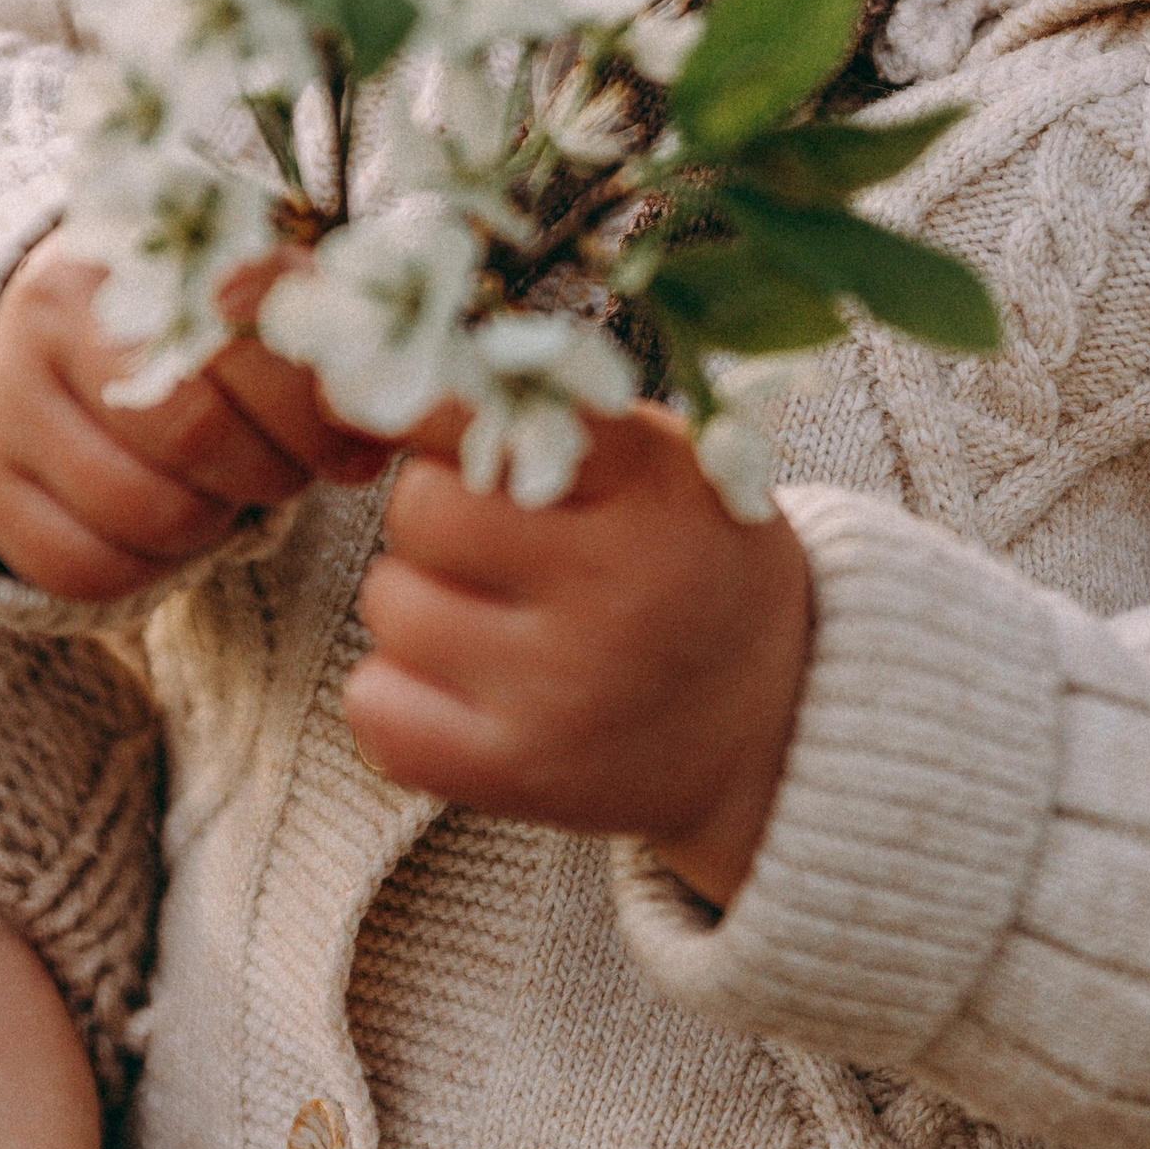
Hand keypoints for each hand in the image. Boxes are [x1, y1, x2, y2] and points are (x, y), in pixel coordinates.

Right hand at [0, 236, 389, 596]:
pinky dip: (148, 569)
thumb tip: (384, 412)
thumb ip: (308, 330)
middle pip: (194, 435)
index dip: (318, 412)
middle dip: (271, 473)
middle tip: (292, 475)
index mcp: (136, 249)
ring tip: (223, 492)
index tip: (358, 446)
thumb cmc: (175, 325)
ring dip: (211, 524)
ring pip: (145, 512)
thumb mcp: (238, 298)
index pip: (243, 343)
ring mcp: (4, 403)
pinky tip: (164, 528)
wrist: (31, 341)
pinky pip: (87, 568)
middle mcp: (50, 314)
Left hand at [344, 403, 813, 907]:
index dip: (432, 409)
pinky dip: (397, 689)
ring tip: (490, 615)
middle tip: (486, 539)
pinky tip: (460, 682)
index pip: (488, 414)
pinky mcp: (518, 774)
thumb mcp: (673, 466)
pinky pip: (374, 705)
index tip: (423, 415)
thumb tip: (410, 373)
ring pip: (389, 603)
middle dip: (434, 513)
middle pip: (419, 509)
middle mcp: (612, 590)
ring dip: (417, 600)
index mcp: (654, 489)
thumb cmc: (696, 567)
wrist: (774, 724)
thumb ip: (566, 414)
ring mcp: (561, 693)